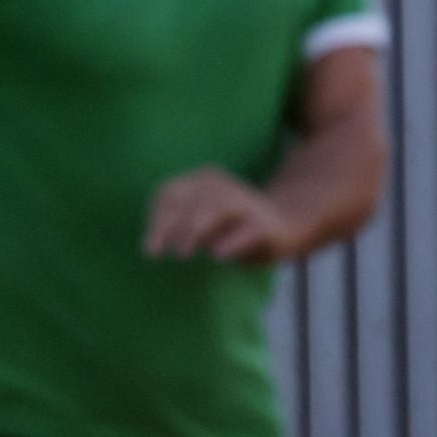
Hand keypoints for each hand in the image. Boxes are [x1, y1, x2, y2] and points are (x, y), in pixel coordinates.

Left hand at [145, 168, 305, 265]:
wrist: (287, 224)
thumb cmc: (232, 226)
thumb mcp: (202, 223)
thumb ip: (179, 228)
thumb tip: (152, 248)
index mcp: (200, 180)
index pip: (169, 194)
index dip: (157, 222)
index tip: (150, 251)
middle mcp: (221, 185)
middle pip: (189, 201)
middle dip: (172, 226)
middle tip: (165, 253)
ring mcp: (245, 202)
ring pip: (215, 208)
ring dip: (194, 230)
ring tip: (182, 253)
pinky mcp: (266, 224)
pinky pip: (246, 230)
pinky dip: (231, 242)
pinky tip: (218, 256)